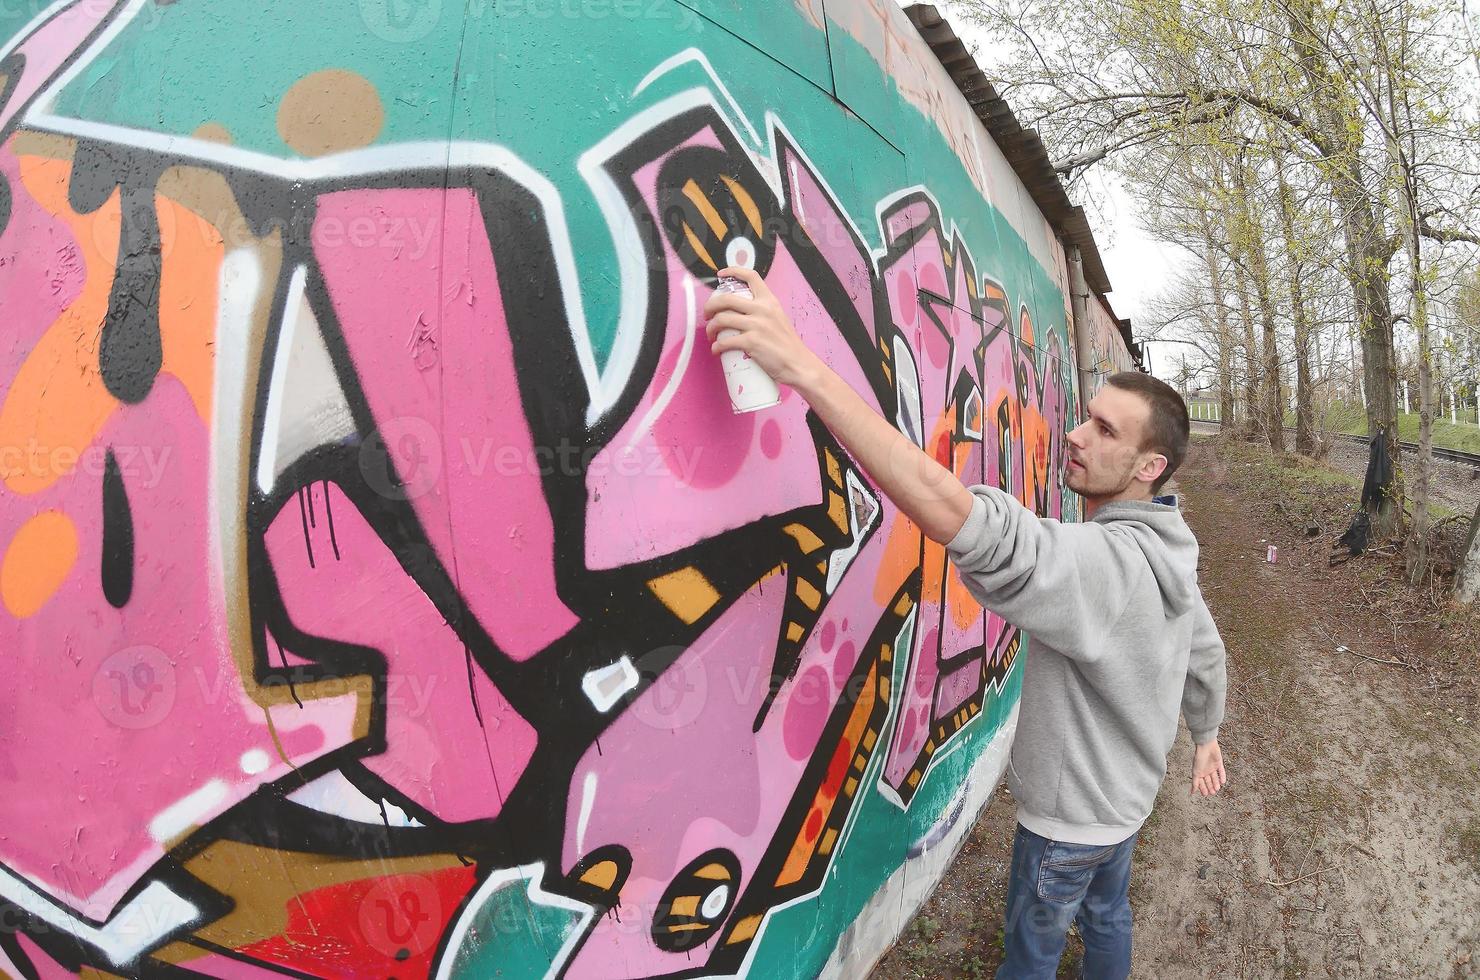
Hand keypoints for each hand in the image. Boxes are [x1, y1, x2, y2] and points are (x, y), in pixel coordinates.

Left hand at [703, 266, 825, 390]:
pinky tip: (716, 350)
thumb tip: (744, 312)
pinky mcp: (751, 342)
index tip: (721, 274)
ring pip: (721, 319)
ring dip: (710, 328)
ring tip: (711, 335)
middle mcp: (762, 309)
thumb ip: (764, 312)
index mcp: (769, 301)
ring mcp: (756, 325)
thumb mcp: (779, 318)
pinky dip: (716, 346)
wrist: (798, 364)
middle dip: (710, 306)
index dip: (733, 271)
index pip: (751, 276)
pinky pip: (725, 341)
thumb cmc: (787, 345)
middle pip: (726, 299)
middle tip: (707, 315)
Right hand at [1192, 739, 1225, 796]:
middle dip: (1210, 787)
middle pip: (1208, 781)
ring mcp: (1212, 767)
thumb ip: (1195, 783)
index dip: (1202, 788)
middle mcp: (1205, 770)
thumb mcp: (1196, 772)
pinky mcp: (1218, 763)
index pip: (1200, 782)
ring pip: (1215, 777)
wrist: (1206, 746)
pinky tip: (1223, 782)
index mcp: (1198, 772)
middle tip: (1212, 793)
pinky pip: (1221, 771)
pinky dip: (1222, 776)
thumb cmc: (1199, 757)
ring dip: (1216, 783)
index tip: (1205, 794)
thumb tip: (1192, 792)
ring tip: (1217, 789)